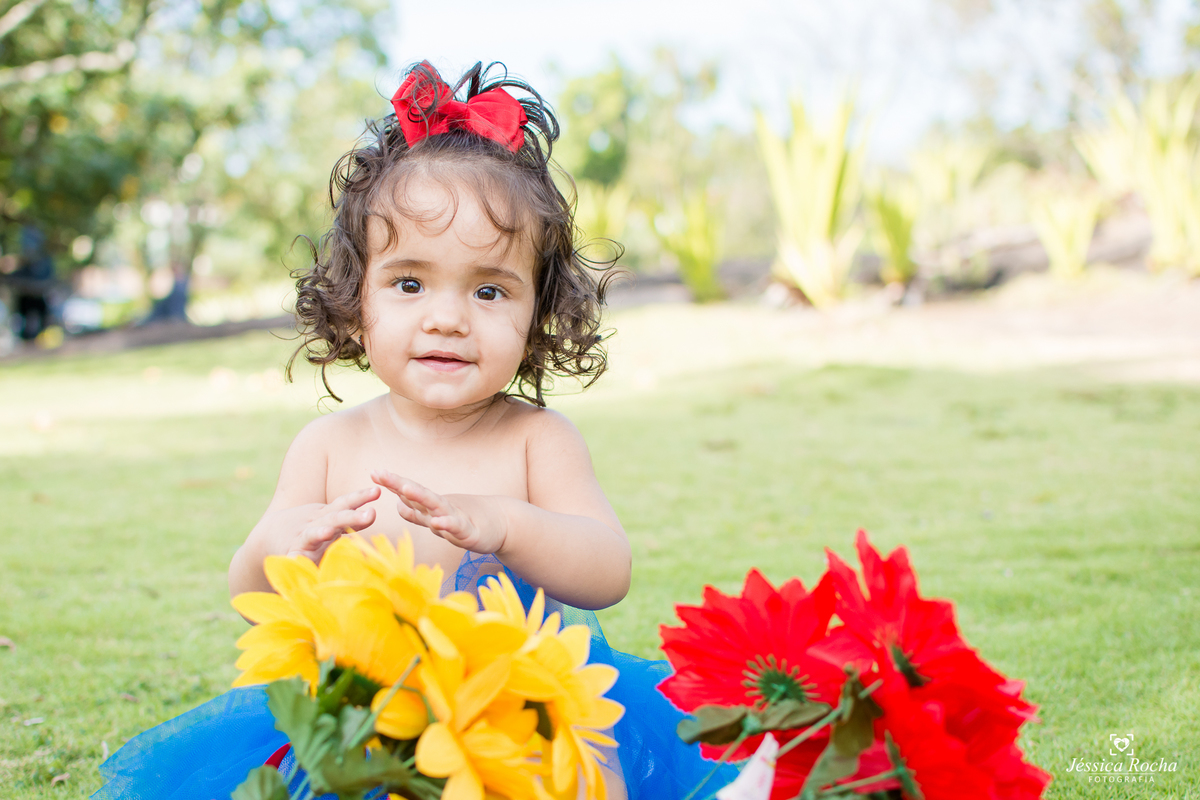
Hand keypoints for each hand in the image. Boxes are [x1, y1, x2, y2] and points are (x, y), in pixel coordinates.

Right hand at [284, 486, 379, 561]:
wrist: (268, 537)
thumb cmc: (310, 530)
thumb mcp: (330, 522)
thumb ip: (352, 521)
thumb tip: (374, 514)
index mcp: (327, 515)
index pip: (345, 503)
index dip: (360, 497)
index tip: (377, 491)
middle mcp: (315, 524)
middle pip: (335, 518)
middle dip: (352, 517)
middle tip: (371, 514)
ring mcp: (301, 539)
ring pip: (312, 535)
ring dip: (320, 533)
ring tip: (328, 533)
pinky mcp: (289, 555)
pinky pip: (291, 558)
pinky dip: (292, 560)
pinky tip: (293, 563)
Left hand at [371, 470, 506, 553]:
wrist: (502, 524)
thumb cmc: (469, 520)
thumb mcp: (438, 518)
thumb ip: (418, 513)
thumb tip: (397, 505)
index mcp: (432, 507)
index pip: (409, 493)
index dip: (392, 483)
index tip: (374, 472)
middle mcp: (442, 509)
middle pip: (417, 495)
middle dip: (398, 484)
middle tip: (380, 474)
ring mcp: (456, 519)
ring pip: (436, 507)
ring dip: (420, 497)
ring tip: (405, 488)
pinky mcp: (470, 533)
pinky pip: (457, 528)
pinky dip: (447, 524)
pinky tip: (437, 521)